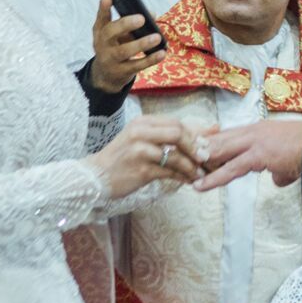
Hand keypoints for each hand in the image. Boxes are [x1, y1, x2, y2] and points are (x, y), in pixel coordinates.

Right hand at [90, 0, 164, 91]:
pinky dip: (150, 59)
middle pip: (110, 33)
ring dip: (141, 44)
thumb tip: (151, 14)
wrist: (105, 76)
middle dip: (125, 24)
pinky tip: (161, 53)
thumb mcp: (119, 34)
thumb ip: (132, 22)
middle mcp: (102, 44)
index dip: (103, 7)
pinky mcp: (121, 72)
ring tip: (156, 37)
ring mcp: (110, 59)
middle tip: (141, 18)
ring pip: (124, 51)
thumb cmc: (115, 46)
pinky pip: (136, 65)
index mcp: (101, 30)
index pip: (101, 17)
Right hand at [93, 116, 210, 199]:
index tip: (206, 143)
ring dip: (191, 166)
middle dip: (195, 146)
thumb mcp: (140, 139)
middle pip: (178, 133)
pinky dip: (182, 177)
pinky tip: (187, 181)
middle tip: (204, 158)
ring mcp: (140, 151)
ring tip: (199, 173)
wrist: (96, 176)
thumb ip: (164, 135)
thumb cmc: (122, 157)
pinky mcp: (141, 170)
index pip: (175, 122)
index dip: (194, 132)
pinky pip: (169, 172)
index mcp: (143, 122)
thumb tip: (198, 132)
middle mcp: (141, 132)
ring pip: (175, 155)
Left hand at [194, 119, 301, 192]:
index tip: (197, 147)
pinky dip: (214, 177)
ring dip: (201, 161)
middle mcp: (254, 132)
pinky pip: (231, 168)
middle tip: (181, 156)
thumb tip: (277, 179)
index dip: (213, 141)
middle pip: (220, 139)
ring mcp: (255, 142)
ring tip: (184, 170)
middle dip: (201, 148)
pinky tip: (200, 185)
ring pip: (221, 151)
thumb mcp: (291, 160)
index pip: (230, 135)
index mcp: (261, 130)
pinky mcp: (258, 155)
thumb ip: (281, 170)